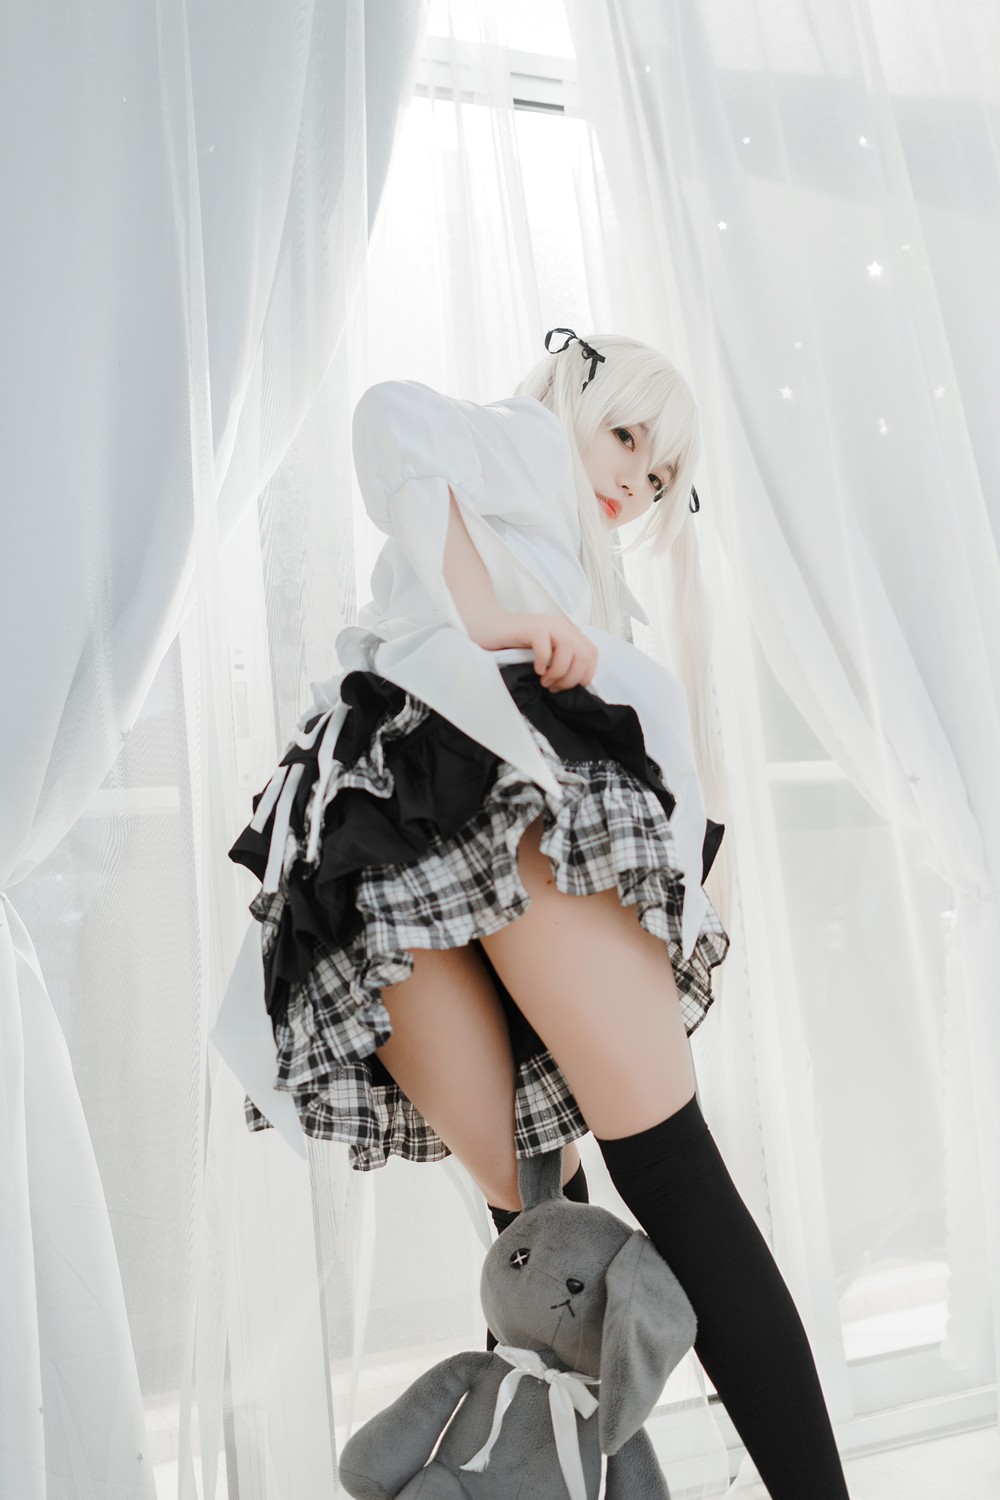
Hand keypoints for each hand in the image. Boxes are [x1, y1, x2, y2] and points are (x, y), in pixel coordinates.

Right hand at [475, 610, 597, 691]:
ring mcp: (548, 625)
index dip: (583, 675)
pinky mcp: (532, 628)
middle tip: (553, 686)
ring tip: (544, 679)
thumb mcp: (545, 653)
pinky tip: (535, 669)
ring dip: (558, 672)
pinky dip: (543, 663)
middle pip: (584, 655)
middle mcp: (562, 626)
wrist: (487, 626)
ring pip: (570, 651)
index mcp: (569, 632)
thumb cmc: (514, 645)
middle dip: (571, 678)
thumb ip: (562, 660)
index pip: (592, 654)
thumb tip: (575, 684)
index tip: (564, 685)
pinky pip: (546, 649)